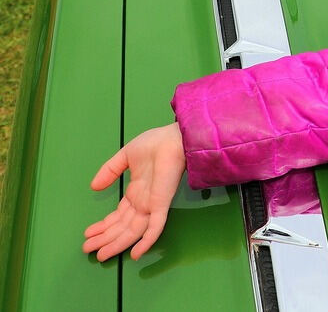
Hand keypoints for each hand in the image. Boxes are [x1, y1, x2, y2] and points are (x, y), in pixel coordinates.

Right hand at [83, 122, 185, 260]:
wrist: (174, 138)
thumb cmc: (155, 144)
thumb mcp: (126, 156)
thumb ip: (110, 171)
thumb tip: (94, 187)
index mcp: (136, 192)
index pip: (118, 215)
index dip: (104, 226)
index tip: (88, 234)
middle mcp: (143, 202)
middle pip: (122, 227)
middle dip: (104, 238)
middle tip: (87, 249)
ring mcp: (152, 205)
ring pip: (133, 231)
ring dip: (116, 243)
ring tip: (99, 254)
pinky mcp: (162, 205)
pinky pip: (154, 227)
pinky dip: (146, 241)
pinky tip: (135, 254)